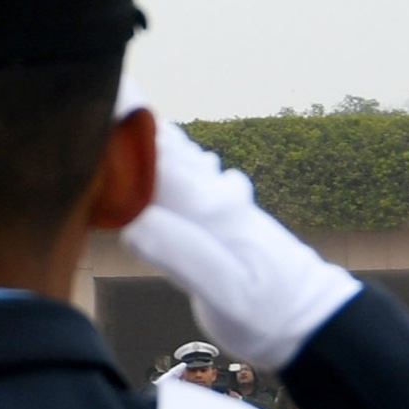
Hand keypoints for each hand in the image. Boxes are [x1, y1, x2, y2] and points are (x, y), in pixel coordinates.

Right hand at [115, 112, 361, 367]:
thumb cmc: (269, 311)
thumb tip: (133, 223)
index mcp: (207, 211)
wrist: (310, 320)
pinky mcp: (223, 216)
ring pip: (178, 158)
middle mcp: (213, 198)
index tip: (98, 98)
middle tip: (98, 87)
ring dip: (149, 133)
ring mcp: (220, 204)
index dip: (123, 132)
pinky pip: (189, 174)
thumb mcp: (226, 293)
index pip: (155, 162)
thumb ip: (183, 254)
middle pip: (163, 151)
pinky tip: (164, 148)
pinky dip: (169, 156)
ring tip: (121, 105)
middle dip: (131, 121)